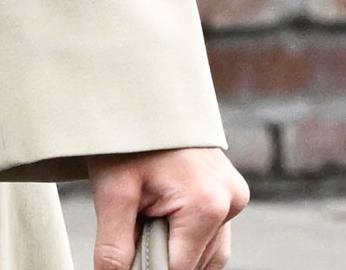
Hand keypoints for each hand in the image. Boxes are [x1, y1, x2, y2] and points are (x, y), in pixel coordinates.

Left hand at [87, 147, 248, 269]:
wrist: (138, 93)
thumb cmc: (126, 137)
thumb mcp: (111, 191)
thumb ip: (114, 246)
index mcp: (206, 204)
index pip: (180, 269)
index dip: (151, 267)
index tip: (132, 253)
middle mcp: (229, 201)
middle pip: (195, 262)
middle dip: (163, 253)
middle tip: (136, 222)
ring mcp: (234, 195)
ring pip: (206, 251)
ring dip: (176, 245)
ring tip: (148, 209)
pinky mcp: (231, 190)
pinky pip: (211, 232)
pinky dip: (187, 232)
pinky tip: (164, 209)